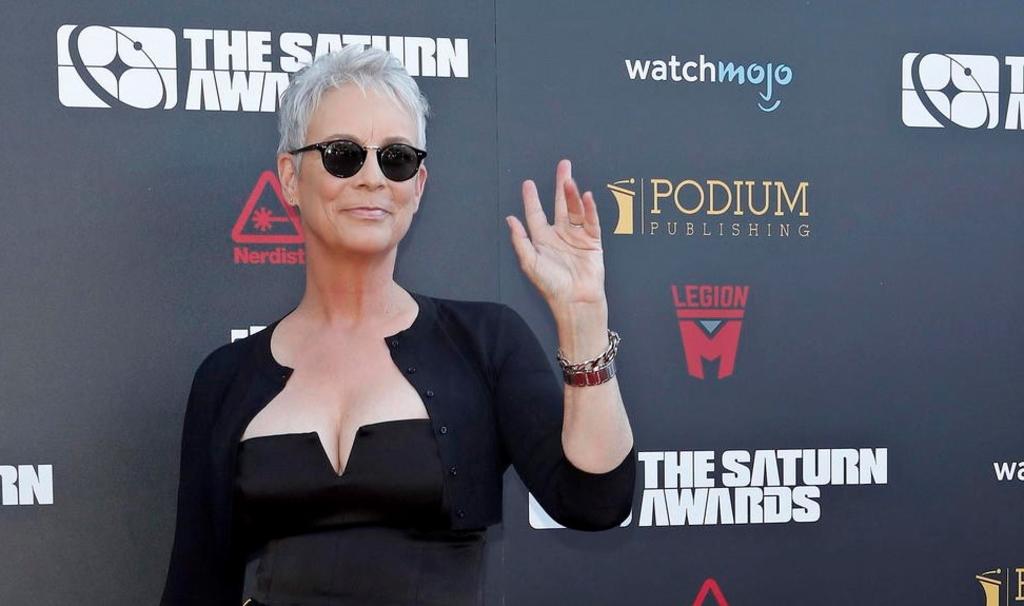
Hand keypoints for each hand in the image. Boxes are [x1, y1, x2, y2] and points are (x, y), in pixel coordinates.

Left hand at [505, 159, 606, 312]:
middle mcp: (560, 235)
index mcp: (542, 240)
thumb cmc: (551, 285)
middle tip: (564, 165)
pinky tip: (586, 197)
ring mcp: (577, 237)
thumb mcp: (529, 262)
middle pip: (560, 204)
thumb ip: (520, 240)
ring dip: (573, 195)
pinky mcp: (593, 242)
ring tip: (570, 180)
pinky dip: (590, 209)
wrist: (575, 300)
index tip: (528, 184)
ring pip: (575, 210)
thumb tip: (510, 219)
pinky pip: (591, 222)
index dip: (532, 199)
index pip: (536, 214)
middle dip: (561, 185)